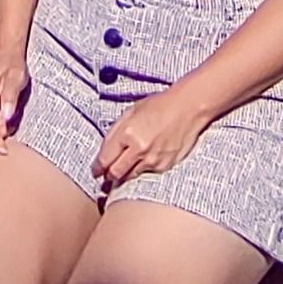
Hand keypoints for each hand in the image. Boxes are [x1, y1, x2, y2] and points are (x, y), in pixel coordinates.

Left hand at [92, 82, 210, 190]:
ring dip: (124, 175)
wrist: (187, 108)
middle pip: (116, 173)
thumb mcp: (131, 111)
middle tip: (105, 177)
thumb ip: (115, 131)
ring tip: (121, 172)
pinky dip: (141, 170)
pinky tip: (142, 164)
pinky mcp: (165, 165)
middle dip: (108, 176)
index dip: (97, 168)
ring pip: (131, 176)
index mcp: (127, 133)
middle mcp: (138, 149)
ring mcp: (153, 159)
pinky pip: (147, 173)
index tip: (95, 172)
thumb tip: (105, 151)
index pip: (105, 159)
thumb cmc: (158, 106)